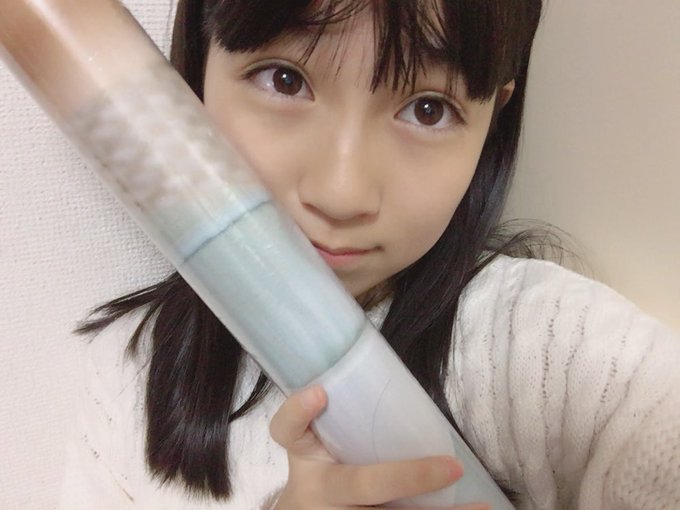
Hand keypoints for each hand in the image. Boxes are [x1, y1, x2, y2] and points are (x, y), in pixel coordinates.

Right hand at [270, 385, 488, 509]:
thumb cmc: (319, 467)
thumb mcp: (315, 439)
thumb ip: (338, 411)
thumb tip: (384, 368)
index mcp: (304, 457)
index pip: (288, 431)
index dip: (299, 411)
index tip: (320, 391)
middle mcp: (318, 492)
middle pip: (361, 485)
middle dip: (408, 477)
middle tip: (452, 466)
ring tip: (481, 507)